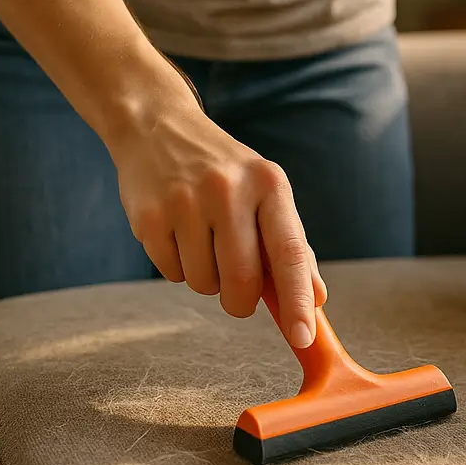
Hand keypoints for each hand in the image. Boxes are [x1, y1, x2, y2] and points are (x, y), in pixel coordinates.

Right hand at [109, 96, 326, 346]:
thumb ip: (291, 246)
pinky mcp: (149, 216)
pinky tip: (178, 234)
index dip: (297, 301)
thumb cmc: (224, 171)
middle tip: (239, 296)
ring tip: (203, 241)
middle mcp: (228, 190)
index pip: (289, 253)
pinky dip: (178, 268)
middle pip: (243, 281)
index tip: (304, 336)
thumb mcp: (265, 193)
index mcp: (268, 184)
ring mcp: (185, 202)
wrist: (158, 128)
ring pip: (204, 284)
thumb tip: (317, 299)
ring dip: (207, 280)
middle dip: (242, 302)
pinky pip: (171, 274)